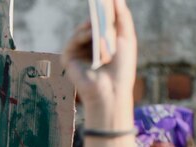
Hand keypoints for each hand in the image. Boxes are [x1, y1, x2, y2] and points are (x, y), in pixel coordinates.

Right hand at [61, 0, 136, 120]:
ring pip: (80, 32)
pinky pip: (71, 42)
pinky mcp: (69, 60)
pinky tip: (88, 35)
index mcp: (105, 42)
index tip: (107, 0)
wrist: (111, 89)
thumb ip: (122, 18)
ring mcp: (79, 53)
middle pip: (90, 25)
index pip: (102, 23)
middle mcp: (90, 47)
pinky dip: (80, 37)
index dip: (104, 11)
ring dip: (89, 26)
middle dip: (97, 15)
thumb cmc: (122, 68)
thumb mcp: (126, 39)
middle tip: (101, 3)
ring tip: (96, 24)